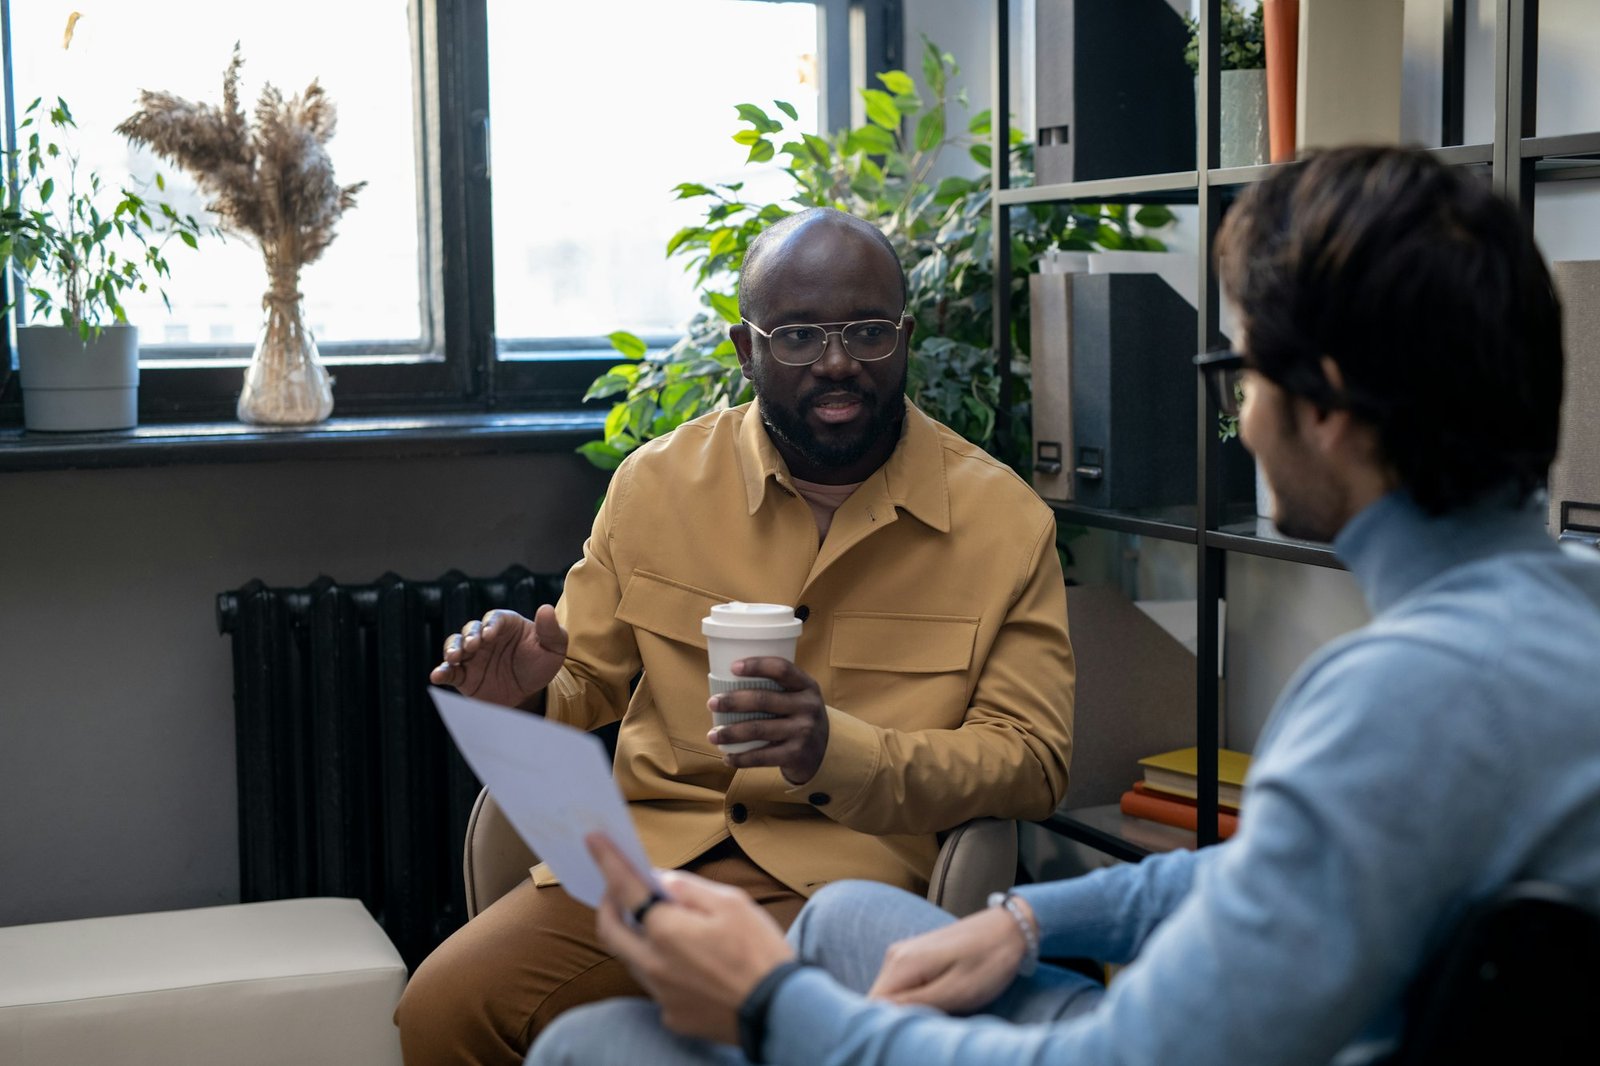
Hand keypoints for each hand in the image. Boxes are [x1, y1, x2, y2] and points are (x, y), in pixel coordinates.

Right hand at [428, 605, 566, 708]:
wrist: (532, 693)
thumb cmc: (541, 664)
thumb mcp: (553, 648)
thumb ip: (551, 630)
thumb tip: (546, 608)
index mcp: (506, 625)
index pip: (495, 618)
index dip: (491, 624)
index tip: (490, 634)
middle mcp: (485, 637)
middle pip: (471, 629)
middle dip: (469, 635)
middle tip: (473, 645)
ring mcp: (473, 655)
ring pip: (456, 645)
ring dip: (452, 648)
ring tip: (454, 657)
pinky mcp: (464, 675)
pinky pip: (450, 671)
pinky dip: (441, 672)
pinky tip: (437, 676)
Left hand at [588, 833, 794, 1043]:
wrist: (782, 1011)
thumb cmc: (761, 952)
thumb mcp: (732, 904)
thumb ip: (689, 889)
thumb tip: (661, 881)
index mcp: (666, 932)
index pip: (625, 889)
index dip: (607, 862)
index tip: (593, 841)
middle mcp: (653, 965)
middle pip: (610, 931)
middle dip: (606, 905)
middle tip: (615, 889)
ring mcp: (661, 994)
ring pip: (632, 960)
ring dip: (636, 937)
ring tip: (658, 923)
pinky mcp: (673, 1016)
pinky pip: (657, 986)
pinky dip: (663, 967)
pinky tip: (688, 963)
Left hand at [707, 657, 829, 783]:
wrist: (826, 752)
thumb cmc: (799, 717)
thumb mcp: (799, 697)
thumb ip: (776, 688)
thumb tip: (726, 682)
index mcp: (806, 686)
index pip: (782, 669)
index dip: (757, 665)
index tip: (733, 667)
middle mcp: (807, 706)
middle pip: (764, 699)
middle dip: (733, 701)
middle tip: (712, 703)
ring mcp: (803, 731)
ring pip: (758, 729)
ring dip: (730, 733)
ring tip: (712, 734)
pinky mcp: (796, 754)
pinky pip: (761, 756)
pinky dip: (740, 758)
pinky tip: (727, 758)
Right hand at [866, 902, 1030, 1014]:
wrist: (1010, 929)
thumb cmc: (989, 960)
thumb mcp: (956, 991)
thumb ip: (915, 1004)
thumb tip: (878, 1016)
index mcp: (902, 963)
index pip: (871, 1005)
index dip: (885, 1025)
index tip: (912, 1033)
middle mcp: (895, 956)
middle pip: (878, 1002)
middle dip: (897, 1020)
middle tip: (931, 1024)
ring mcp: (903, 955)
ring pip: (890, 997)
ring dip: (908, 1012)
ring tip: (939, 1013)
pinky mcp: (914, 958)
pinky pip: (902, 989)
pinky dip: (915, 1002)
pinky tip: (939, 1003)